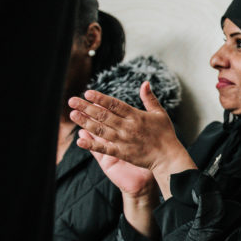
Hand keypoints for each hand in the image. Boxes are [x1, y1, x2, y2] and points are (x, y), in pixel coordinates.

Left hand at [69, 82, 194, 196]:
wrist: (168, 157)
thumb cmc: (165, 134)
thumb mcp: (159, 113)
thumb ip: (149, 98)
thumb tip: (144, 83)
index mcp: (137, 116)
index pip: (115, 105)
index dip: (100, 99)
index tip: (87, 93)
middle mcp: (128, 127)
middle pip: (103, 116)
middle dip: (86, 107)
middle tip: (72, 100)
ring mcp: (124, 141)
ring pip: (100, 130)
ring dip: (85, 122)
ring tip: (72, 114)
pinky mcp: (122, 153)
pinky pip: (104, 149)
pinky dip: (91, 145)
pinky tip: (79, 140)